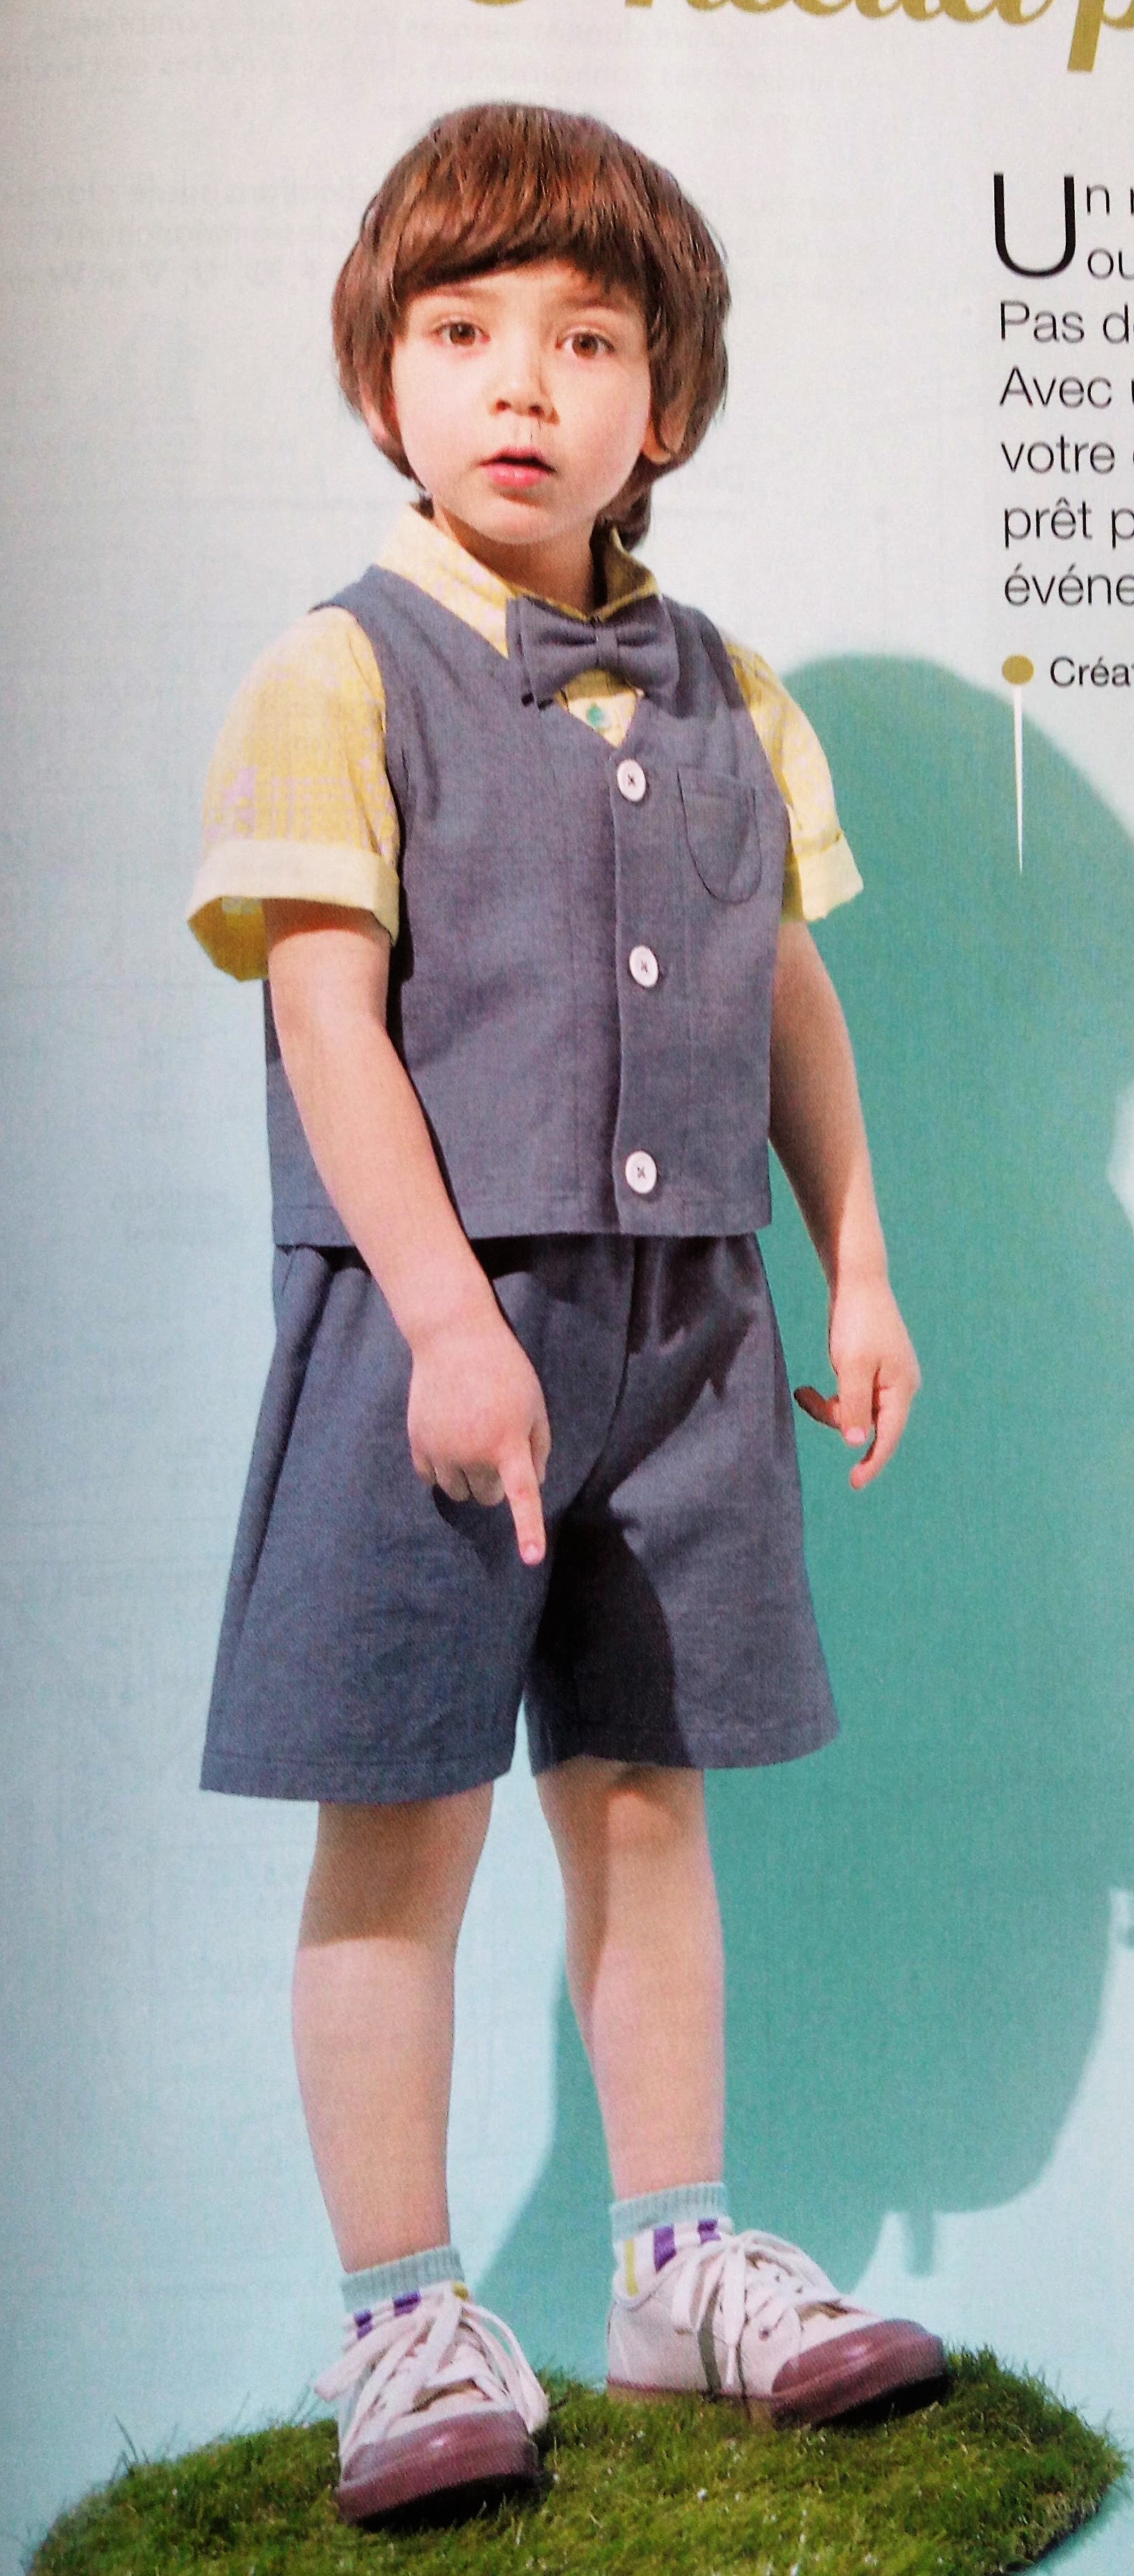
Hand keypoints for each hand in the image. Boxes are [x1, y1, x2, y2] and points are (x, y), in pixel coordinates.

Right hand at [406, 1303, 551, 1563]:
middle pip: (487, 1497)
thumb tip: (532, 1485)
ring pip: (458, 1493)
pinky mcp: (418, 1443)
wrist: (453, 1338)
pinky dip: (441, 1470)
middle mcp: (473, 1451)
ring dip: (468, 1479)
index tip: (531, 1559)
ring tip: (471, 1440)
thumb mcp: (534, 1404)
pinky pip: (431, 1479)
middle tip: (496, 1448)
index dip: (527, 1529)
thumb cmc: (504, 1370)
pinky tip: (446, 1439)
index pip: (522, 1494)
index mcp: (508, 1442)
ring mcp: (442, 1449)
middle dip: (495, 1483)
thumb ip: (538, 1447)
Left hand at [794, 1273, 920, 1488]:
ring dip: (828, 1409)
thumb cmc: (857, 1322)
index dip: (872, 1462)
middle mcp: (898, 1388)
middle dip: (836, 1420)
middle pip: (868, 1425)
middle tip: (808, 1399)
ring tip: (803, 1392)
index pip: (888, 1436)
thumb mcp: (853, 1366)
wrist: (857, 1282)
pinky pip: (850, 1398)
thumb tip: (856, 1442)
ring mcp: (885, 1380)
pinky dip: (830, 1398)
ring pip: (855, 1412)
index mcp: (902, 1389)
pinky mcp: (870, 1371)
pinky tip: (807, 1391)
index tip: (854, 1484)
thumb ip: (855, 1405)